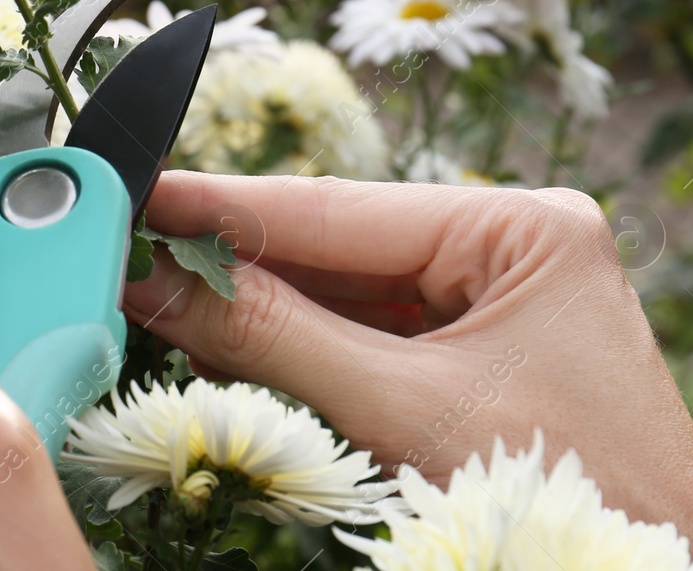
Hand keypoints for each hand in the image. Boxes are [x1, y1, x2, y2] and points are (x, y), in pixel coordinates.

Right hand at [124, 171, 692, 568]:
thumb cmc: (568, 501)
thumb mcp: (405, 412)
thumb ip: (272, 337)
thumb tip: (156, 281)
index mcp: (522, 226)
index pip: (335, 208)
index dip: (222, 206)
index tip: (132, 191)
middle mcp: (509, 243)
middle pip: (334, 244)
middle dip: (231, 256)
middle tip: (125, 245)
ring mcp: (493, 295)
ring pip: (341, 288)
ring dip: (255, 302)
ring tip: (156, 292)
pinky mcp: (474, 348)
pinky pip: (365, 331)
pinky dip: (295, 342)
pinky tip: (226, 338)